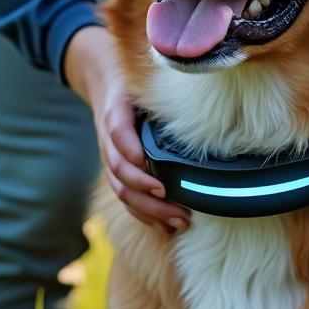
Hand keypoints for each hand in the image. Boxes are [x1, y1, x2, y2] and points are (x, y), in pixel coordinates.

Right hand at [65, 26, 191, 235]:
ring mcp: (112, 159)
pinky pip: (128, 199)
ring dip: (150, 211)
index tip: (156, 174)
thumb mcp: (142, 80)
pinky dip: (145, 216)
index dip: (133, 155)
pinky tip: (166, 228)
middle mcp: (110, 141)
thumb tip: (205, 101)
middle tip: (177, 206)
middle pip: (121, 174)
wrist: (103, 81)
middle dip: (149, 194)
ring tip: (180, 222)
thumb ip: (163, 91)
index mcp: (115, 113)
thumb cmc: (134, 82)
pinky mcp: (119, 172)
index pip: (118, 135)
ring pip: (123, 192)